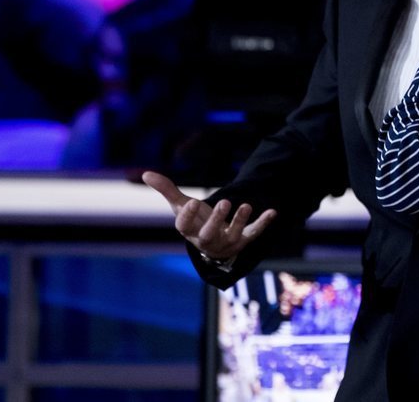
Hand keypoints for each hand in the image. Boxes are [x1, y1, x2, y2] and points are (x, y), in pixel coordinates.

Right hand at [142, 171, 276, 259]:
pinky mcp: (244, 239)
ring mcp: (227, 241)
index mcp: (189, 231)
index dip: (187, 216)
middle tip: (225, 201)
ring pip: (233, 235)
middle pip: (209, 235)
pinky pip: (254, 233)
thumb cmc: (195, 221)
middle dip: (216, 220)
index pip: (184, 227)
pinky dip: (263, 223)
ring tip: (246, 205)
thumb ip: (167, 190)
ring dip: (240, 220)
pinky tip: (272, 211)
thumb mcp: (181, 205)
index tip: (192, 201)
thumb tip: (146, 173)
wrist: (214, 244)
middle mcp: (207, 239)